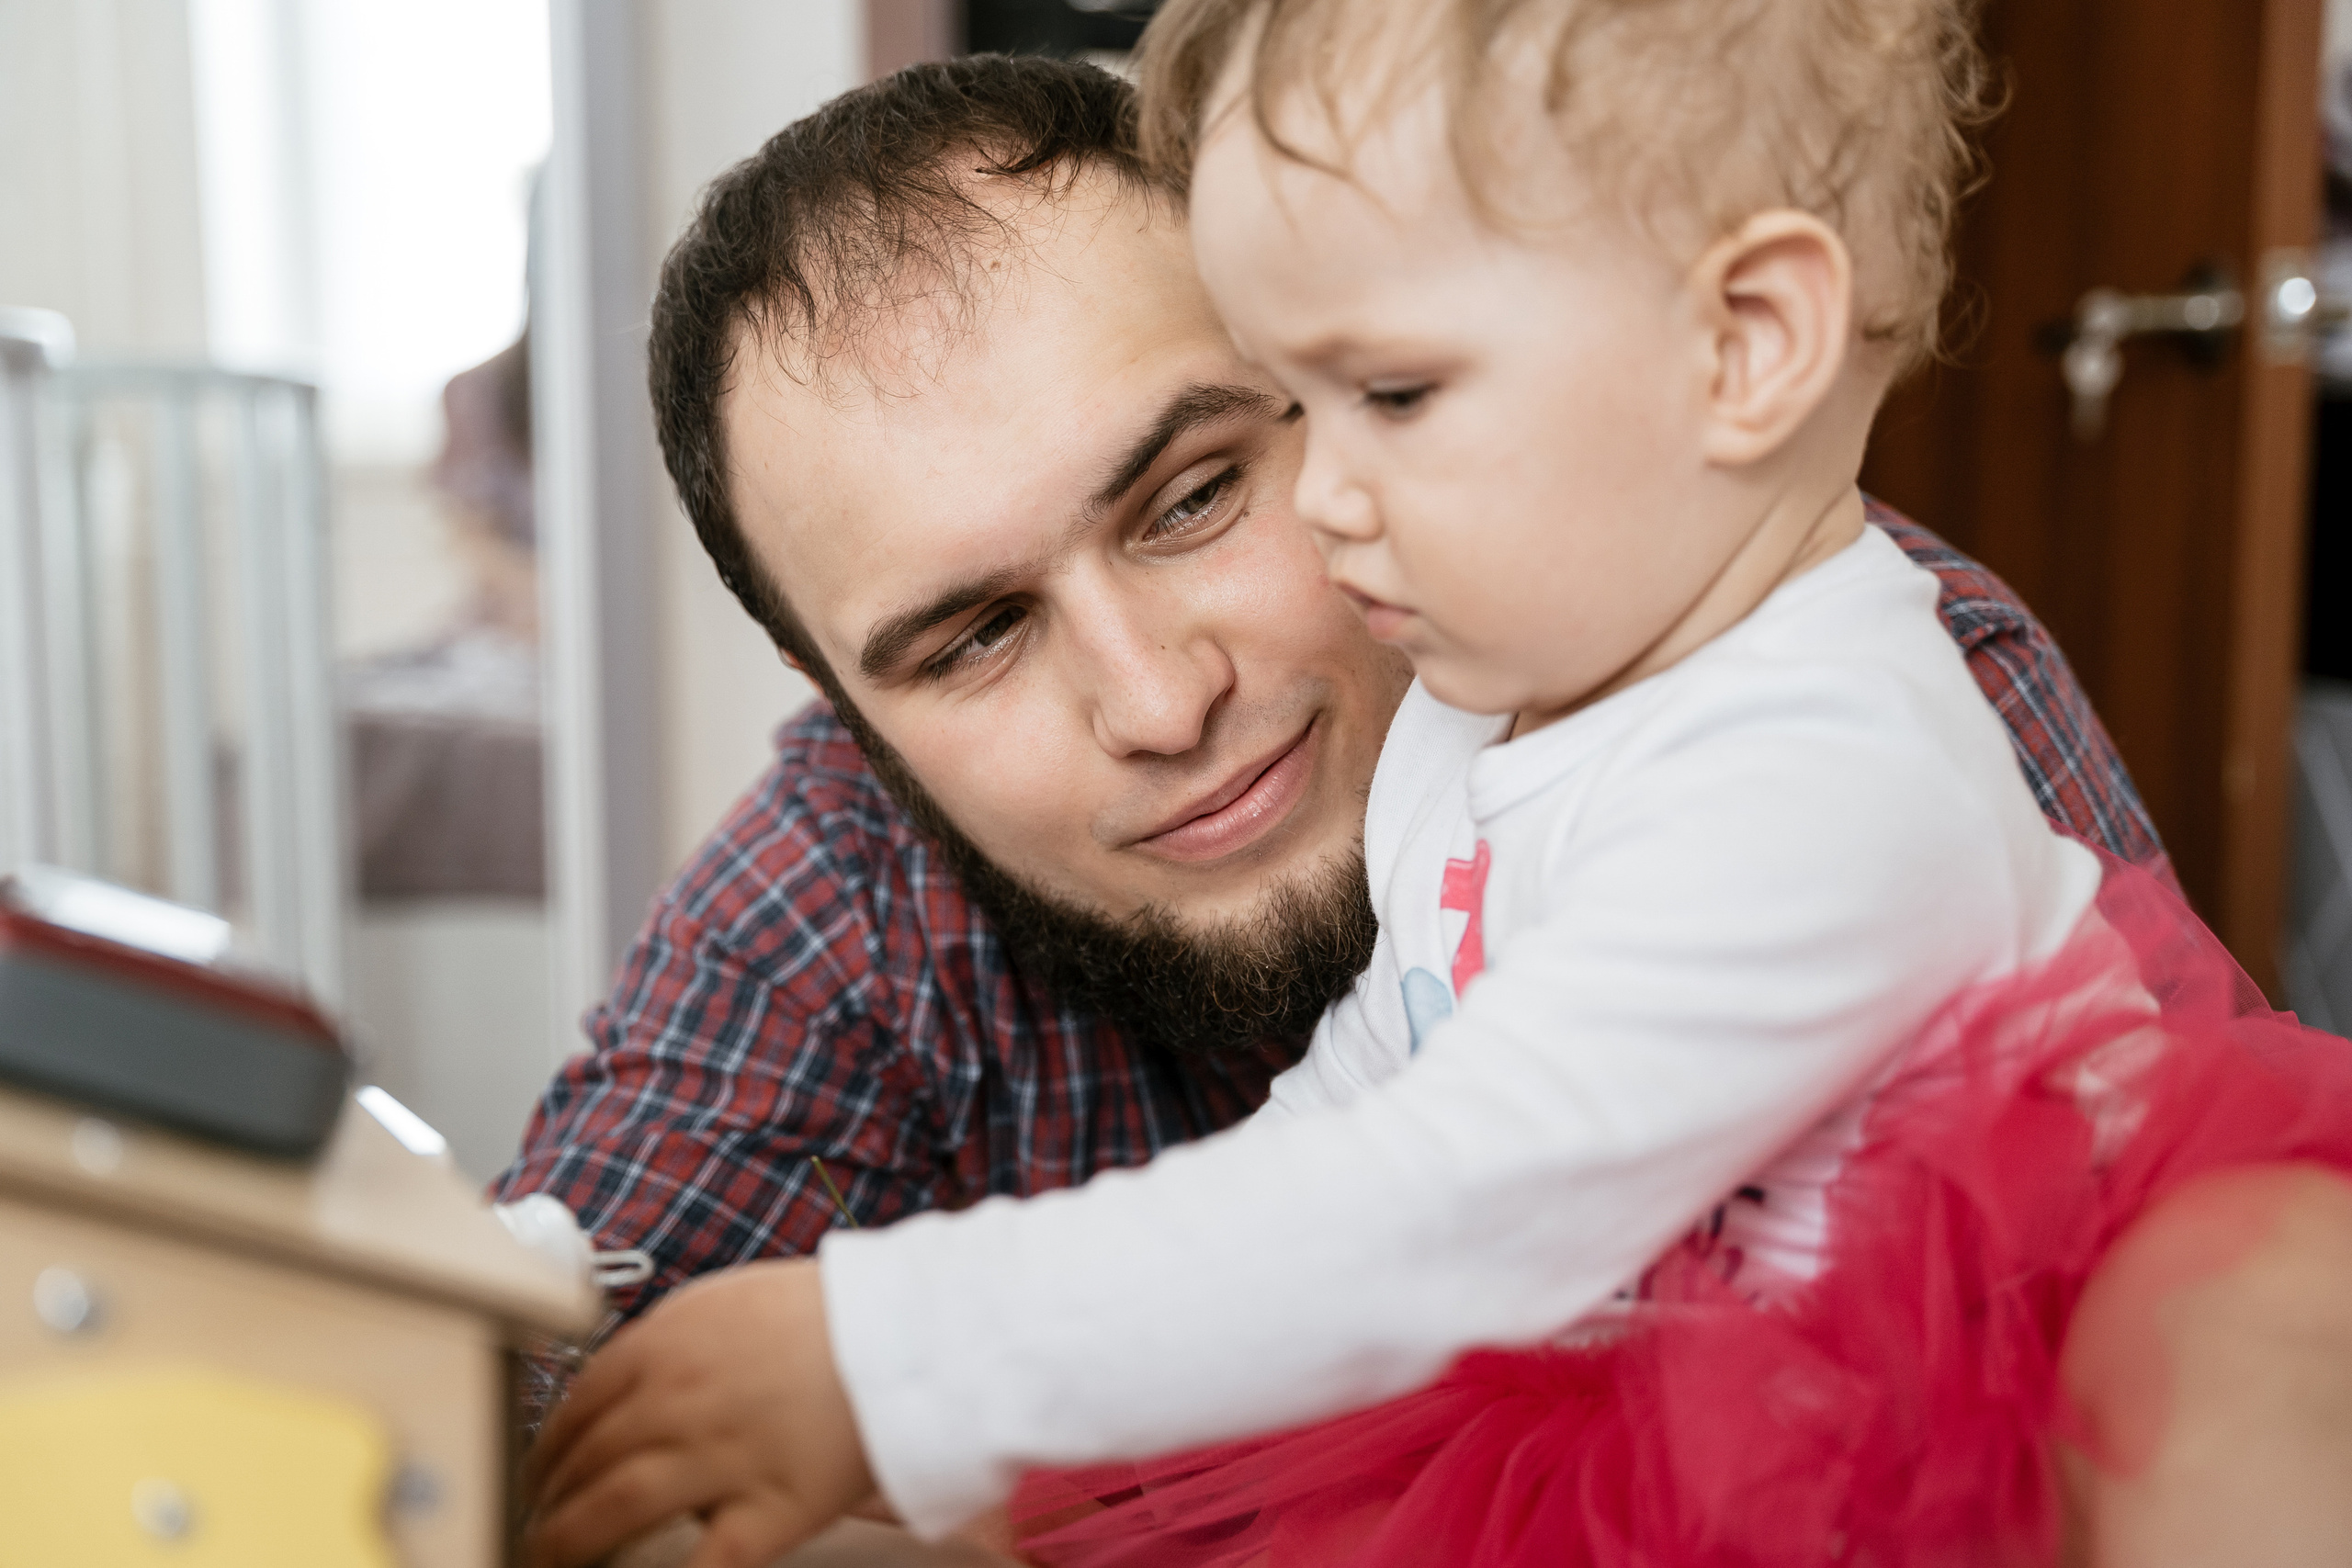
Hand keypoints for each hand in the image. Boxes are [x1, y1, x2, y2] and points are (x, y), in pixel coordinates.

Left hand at [524, 1258, 874, 1567]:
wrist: (914, 1334)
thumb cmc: (829, 1316)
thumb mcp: (729, 1302)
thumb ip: (669, 1346)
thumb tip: (621, 1392)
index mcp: (667, 1344)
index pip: (576, 1405)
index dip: (545, 1448)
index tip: (536, 1471)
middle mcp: (679, 1400)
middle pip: (584, 1462)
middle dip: (545, 1501)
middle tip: (531, 1525)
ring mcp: (719, 1459)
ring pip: (612, 1510)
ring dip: (566, 1542)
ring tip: (548, 1560)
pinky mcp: (768, 1513)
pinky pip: (697, 1565)